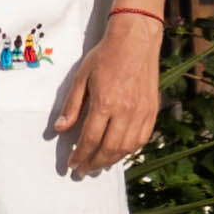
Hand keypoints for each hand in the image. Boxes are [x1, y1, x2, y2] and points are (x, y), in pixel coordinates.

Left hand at [52, 11, 164, 176]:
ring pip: (128, 147)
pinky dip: (130, 150)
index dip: (80, 155)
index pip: (90, 138)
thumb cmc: (105, 57)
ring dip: (112, 160)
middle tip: (83, 171)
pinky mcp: (153, 111)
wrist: (135, 42)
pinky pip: (142, 138)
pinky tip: (119, 153)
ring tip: (99, 164)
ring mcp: (142, 113)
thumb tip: (60, 129)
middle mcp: (126, 111)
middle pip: (110, 148)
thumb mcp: (81, 78)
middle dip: (94, 163)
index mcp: (105, 103)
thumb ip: (72, 105)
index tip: (72, 164)